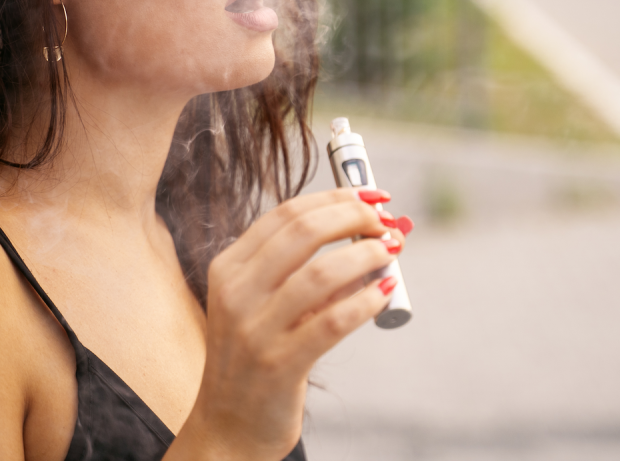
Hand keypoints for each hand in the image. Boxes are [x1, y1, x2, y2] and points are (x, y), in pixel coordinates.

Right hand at [174, 188, 406, 460]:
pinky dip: (366, 300)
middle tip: (385, 222)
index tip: (371, 196)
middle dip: (353, 217)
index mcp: (229, 267)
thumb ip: (301, 270)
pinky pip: (333, 322)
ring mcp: (255, 328)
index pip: (285, 214)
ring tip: (391, 253)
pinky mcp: (279, 364)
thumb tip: (371, 233)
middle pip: (303, 232)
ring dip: (366, 255)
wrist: (228, 424)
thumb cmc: (255, 355)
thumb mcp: (260, 304)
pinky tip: (384, 293)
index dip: (334, 197)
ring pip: (321, 273)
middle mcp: (237, 291)